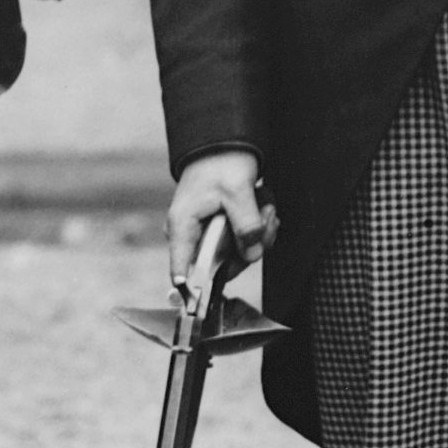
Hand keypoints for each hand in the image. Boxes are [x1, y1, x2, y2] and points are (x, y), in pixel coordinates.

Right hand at [165, 149, 274, 288]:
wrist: (225, 144)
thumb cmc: (221, 163)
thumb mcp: (237, 191)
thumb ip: (246, 224)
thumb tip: (252, 253)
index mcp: (183, 227)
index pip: (181, 272)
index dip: (193, 292)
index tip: (207, 303)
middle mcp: (192, 236)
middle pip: (222, 265)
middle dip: (251, 245)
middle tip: (265, 218)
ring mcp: (209, 234)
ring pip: (239, 253)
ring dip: (261, 232)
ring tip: (266, 205)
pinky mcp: (223, 230)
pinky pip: (245, 241)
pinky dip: (260, 226)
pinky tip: (264, 206)